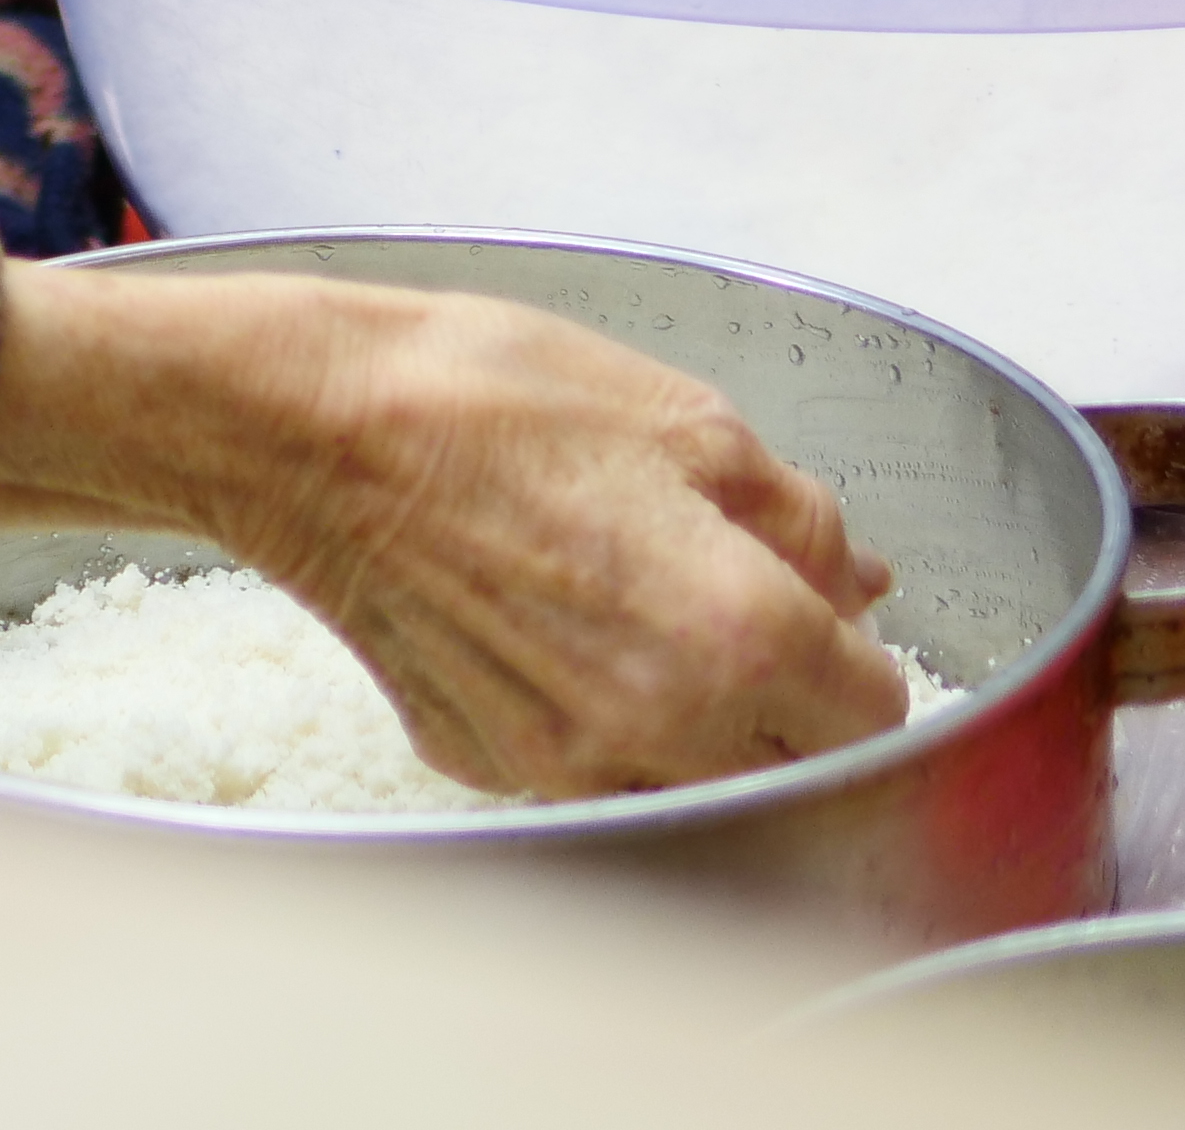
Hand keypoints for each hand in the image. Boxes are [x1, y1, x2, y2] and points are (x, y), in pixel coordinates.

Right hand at [0, 268, 907, 798]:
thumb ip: (796, 515)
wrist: (304, 428)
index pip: (879, 714)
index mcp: (735, 631)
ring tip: (640, 622)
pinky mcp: (485, 764)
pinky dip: (598, 727)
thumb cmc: (484, 397)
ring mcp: (564, 761)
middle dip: (795, 711)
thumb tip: (857, 582)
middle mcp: (660, 726)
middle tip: (747, 623)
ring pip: (693, 787)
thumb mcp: (680, 416)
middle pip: (797, 774)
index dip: (863, 657)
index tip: (828, 616)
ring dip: (700, 729)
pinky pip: (587, 773)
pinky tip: (553, 634)